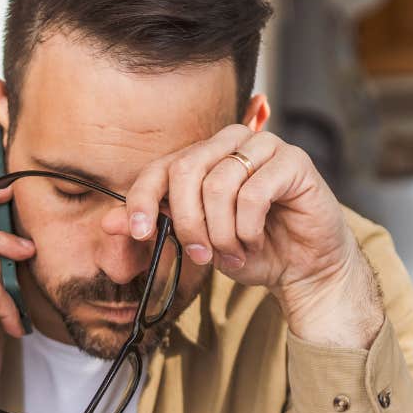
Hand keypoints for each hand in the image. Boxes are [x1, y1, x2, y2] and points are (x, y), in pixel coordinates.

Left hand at [117, 126, 382, 348]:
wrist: (304, 270)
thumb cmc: (252, 251)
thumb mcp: (196, 245)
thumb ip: (157, 229)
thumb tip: (109, 223)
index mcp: (204, 157)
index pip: (160, 167)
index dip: (142, 199)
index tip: (140, 233)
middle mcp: (231, 143)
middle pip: (186, 171)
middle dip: (187, 222)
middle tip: (201, 255)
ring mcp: (265, 147)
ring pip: (220, 184)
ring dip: (222, 233)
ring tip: (234, 252)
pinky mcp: (294, 161)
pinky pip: (254, 193)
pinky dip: (248, 229)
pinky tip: (256, 241)